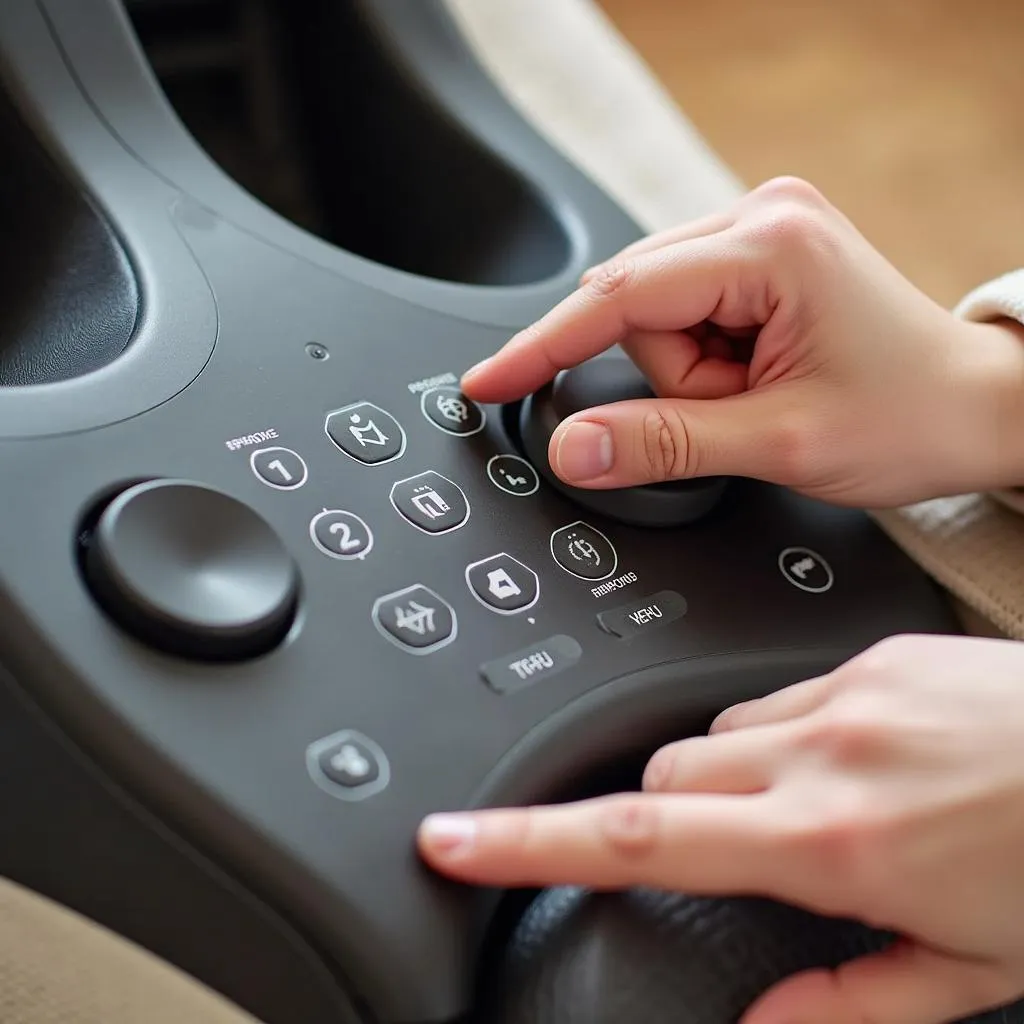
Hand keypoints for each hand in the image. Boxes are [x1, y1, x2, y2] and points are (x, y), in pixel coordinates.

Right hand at [418, 634, 1023, 1023]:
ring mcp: (846, 689)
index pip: (637, 836)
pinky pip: (780, 690)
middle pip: (664, 767)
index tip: (457, 836)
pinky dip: (781, 734)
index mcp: (831, 840)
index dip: (528, 842)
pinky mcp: (871, 649)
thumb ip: (848, 1004)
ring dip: (725, 775)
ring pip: (718, 728)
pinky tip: (847, 759)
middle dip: (658, 811)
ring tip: (803, 809)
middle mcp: (823, 750)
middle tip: (715, 853)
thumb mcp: (973, 972)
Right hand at [460, 177, 1023, 506]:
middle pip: (637, 307)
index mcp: (771, 248)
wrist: (975, 409)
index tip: (488, 380)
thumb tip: (573, 448)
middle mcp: (762, 219)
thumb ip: (664, 444)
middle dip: (672, 380)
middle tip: (740, 411)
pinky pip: (685, 315)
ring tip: (759, 397)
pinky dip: (702, 363)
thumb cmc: (910, 416)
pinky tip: (754, 377)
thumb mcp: (778, 443)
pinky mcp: (759, 258)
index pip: (619, 297)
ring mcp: (761, 234)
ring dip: (690, 377)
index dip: (545, 345)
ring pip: (656, 317)